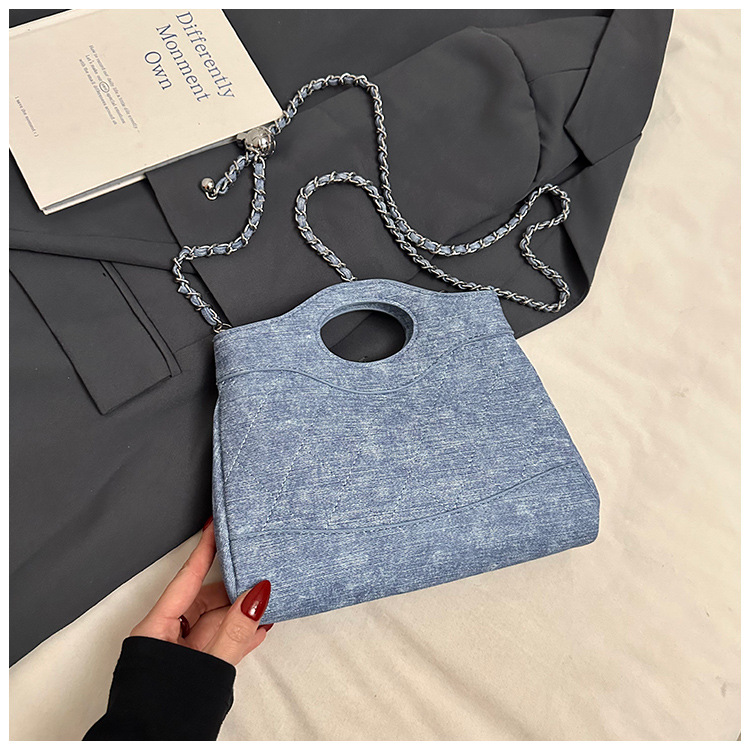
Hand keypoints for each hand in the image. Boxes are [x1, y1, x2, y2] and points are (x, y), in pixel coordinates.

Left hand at [130, 519, 272, 665]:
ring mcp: (179, 655)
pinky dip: (237, 635)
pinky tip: (257, 629)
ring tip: (265, 599)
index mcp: (154, 631)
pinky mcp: (192, 671)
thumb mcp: (205, 667)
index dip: (204, 550)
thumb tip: (255, 598)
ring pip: (213, 621)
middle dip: (233, 586)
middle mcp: (164, 639)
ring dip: (240, 613)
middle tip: (256, 568)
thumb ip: (233, 633)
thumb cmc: (161, 717)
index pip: (186, 578)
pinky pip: (217, 643)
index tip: (214, 524)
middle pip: (203, 598)